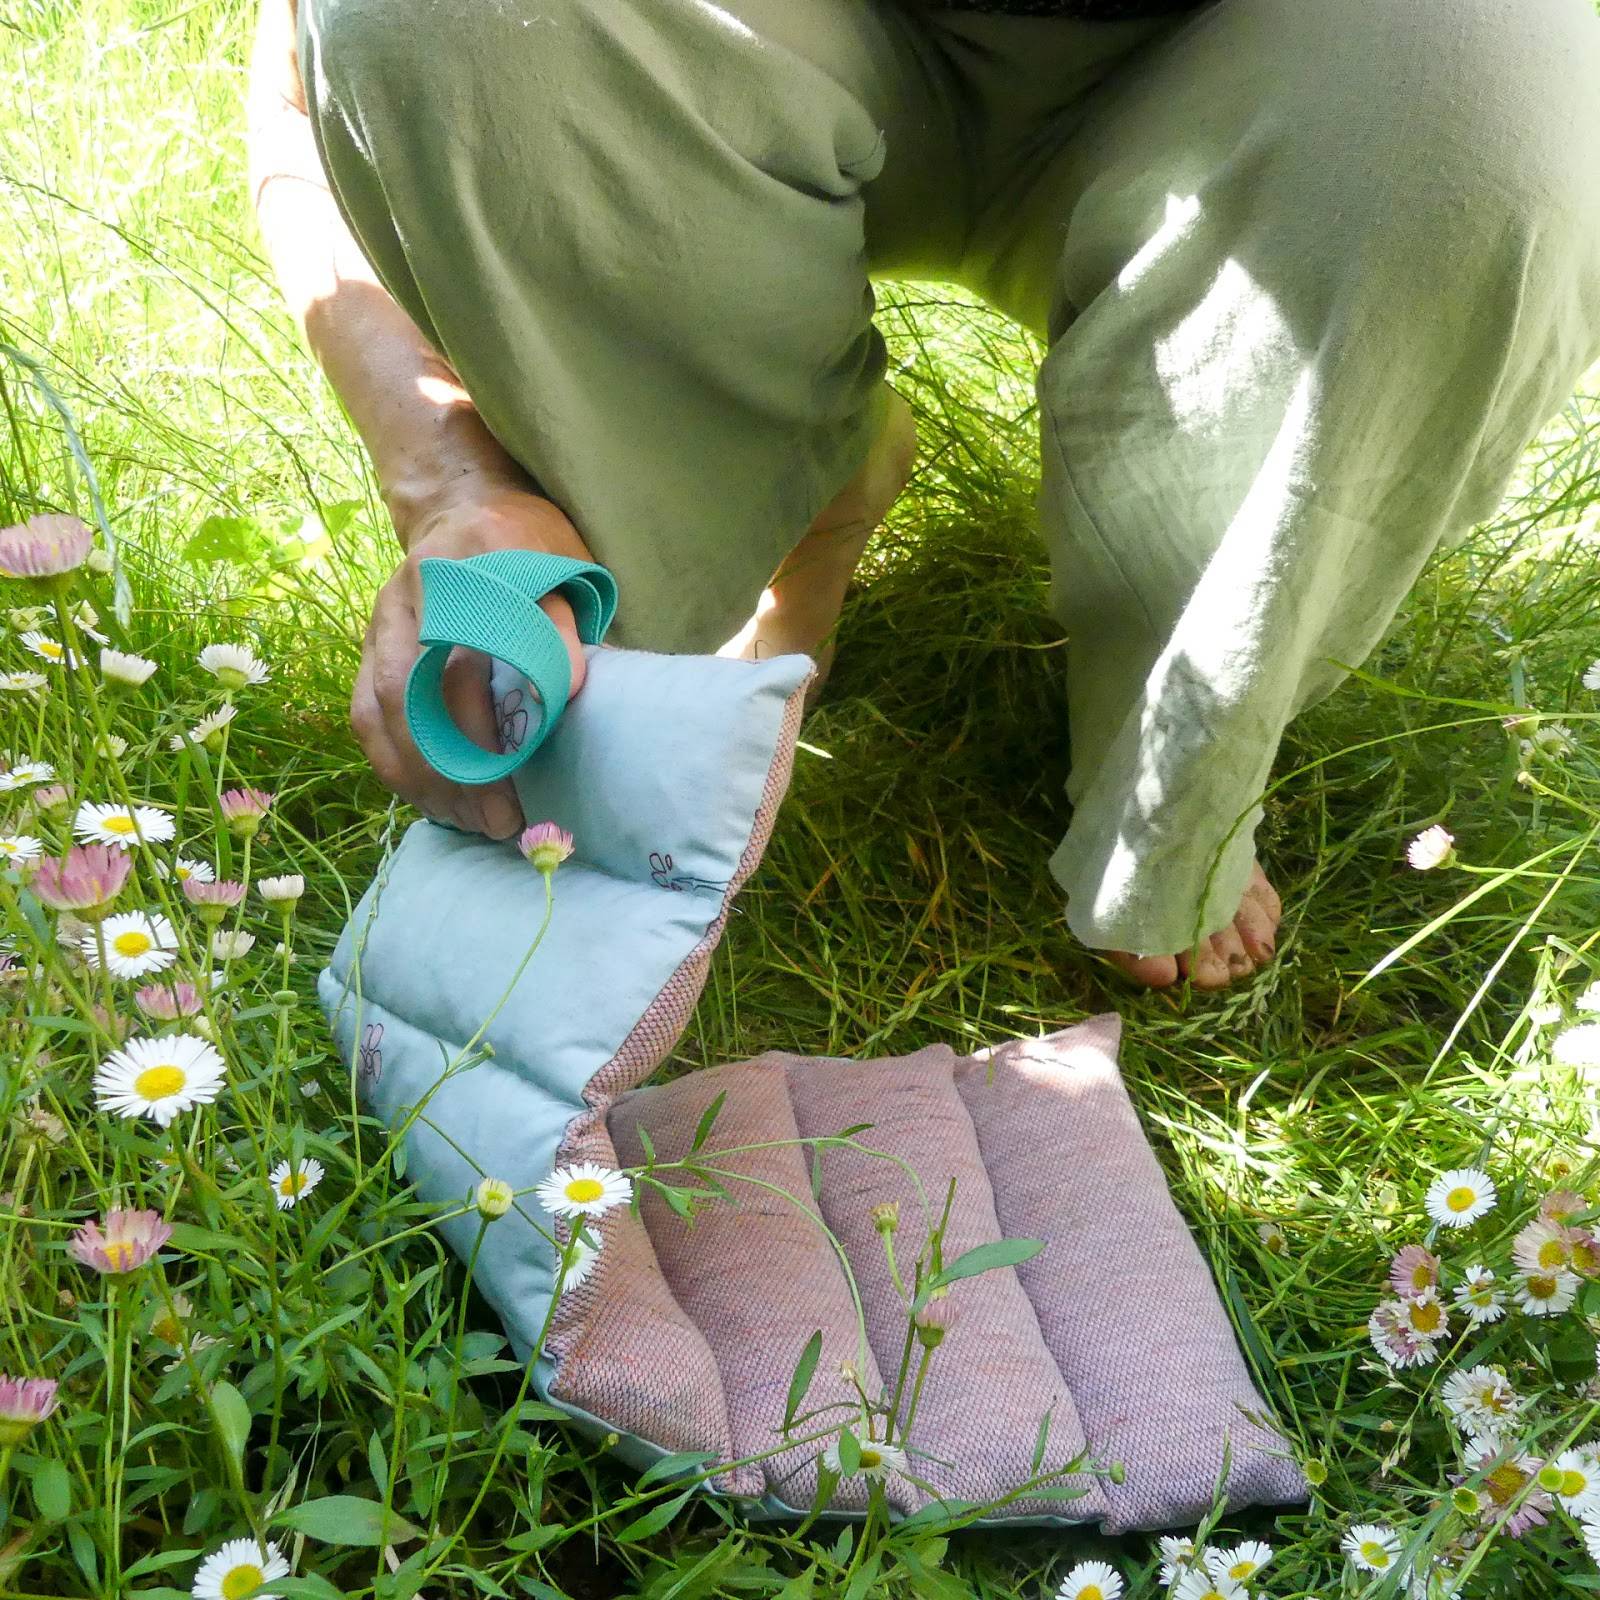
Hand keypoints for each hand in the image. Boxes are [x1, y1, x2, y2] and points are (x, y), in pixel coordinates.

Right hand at [352, 478, 592, 837]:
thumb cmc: (528, 549)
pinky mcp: (367, 646)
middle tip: (499, 819)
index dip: (488, 711)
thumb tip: (570, 687)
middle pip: (416, 688)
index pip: (472, 644)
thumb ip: (565, 622)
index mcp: (471, 560)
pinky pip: (366, 715)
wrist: (464, 509)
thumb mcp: (564, 567)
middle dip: (453, 764)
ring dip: (422, 776)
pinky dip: (395, 764)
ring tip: (469, 822)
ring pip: (382, 709)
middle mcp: (412, 589)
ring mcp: (381, 619)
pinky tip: (432, 801)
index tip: (520, 765)